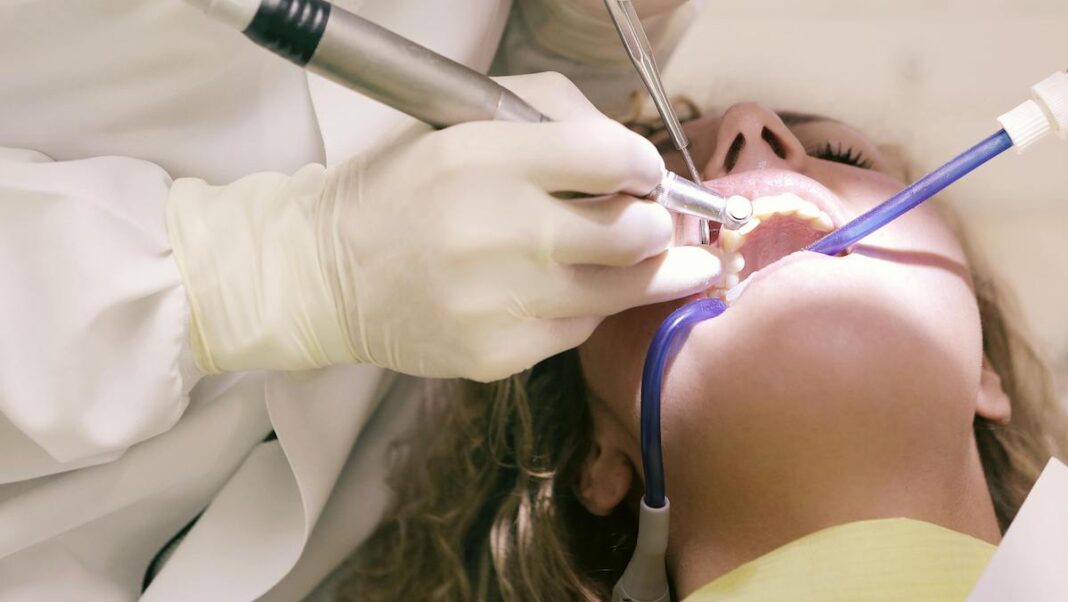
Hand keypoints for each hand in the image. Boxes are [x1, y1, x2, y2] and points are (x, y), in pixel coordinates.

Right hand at [168, 72, 720, 380]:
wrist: (326, 274)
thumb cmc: (401, 188)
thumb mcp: (461, 125)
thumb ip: (551, 118)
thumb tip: (631, 156)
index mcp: (483, 157)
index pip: (611, 156)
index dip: (646, 167)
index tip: (645, 177)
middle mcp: (496, 230)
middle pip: (632, 234)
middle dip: (658, 226)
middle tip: (654, 224)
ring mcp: (498, 301)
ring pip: (619, 291)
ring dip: (651, 274)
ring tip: (664, 263)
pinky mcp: (496, 355)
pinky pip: (578, 329)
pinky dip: (586, 308)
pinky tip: (571, 292)